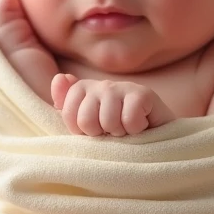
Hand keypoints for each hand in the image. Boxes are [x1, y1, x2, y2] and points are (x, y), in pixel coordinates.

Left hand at [51, 75, 174, 135]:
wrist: (154, 135)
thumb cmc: (115, 132)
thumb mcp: (85, 125)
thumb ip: (66, 105)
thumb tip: (59, 78)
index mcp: (82, 89)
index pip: (68, 114)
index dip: (81, 132)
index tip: (94, 132)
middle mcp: (101, 84)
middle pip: (86, 120)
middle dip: (100, 134)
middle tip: (112, 132)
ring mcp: (122, 87)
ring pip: (108, 121)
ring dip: (119, 133)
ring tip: (126, 130)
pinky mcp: (143, 93)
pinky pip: (129, 120)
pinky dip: (136, 130)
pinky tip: (141, 126)